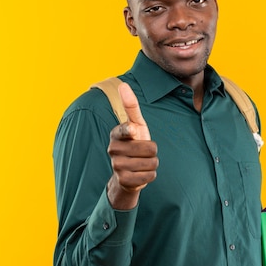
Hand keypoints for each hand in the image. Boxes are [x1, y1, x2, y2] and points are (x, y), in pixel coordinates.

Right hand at [106, 82, 157, 209]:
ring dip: (152, 164)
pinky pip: (149, 176)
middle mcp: (113, 149)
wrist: (127, 173)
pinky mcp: (123, 180)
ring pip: (151, 163)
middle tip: (143, 153)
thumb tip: (123, 84)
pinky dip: (150, 175)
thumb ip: (131, 107)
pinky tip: (141, 174)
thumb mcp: (136, 124)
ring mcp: (116, 165)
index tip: (133, 131)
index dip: (132, 131)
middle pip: (150, 148)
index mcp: (116, 134)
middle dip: (152, 151)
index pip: (126, 129)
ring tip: (142, 163)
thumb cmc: (134, 143)